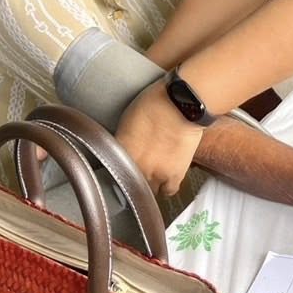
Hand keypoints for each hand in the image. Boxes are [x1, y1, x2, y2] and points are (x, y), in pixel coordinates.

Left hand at [116, 79, 202, 199]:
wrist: (183, 103)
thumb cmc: (157, 101)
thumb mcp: (128, 118)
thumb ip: (123, 139)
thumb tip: (124, 147)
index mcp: (119, 151)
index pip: (110, 171)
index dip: (115, 169)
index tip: (118, 168)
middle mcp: (135, 166)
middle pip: (129, 184)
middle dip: (131, 178)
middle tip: (137, 169)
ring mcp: (155, 174)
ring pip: (148, 191)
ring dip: (149, 183)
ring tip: (153, 173)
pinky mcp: (174, 175)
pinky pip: (168, 190)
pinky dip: (167, 186)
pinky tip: (166, 178)